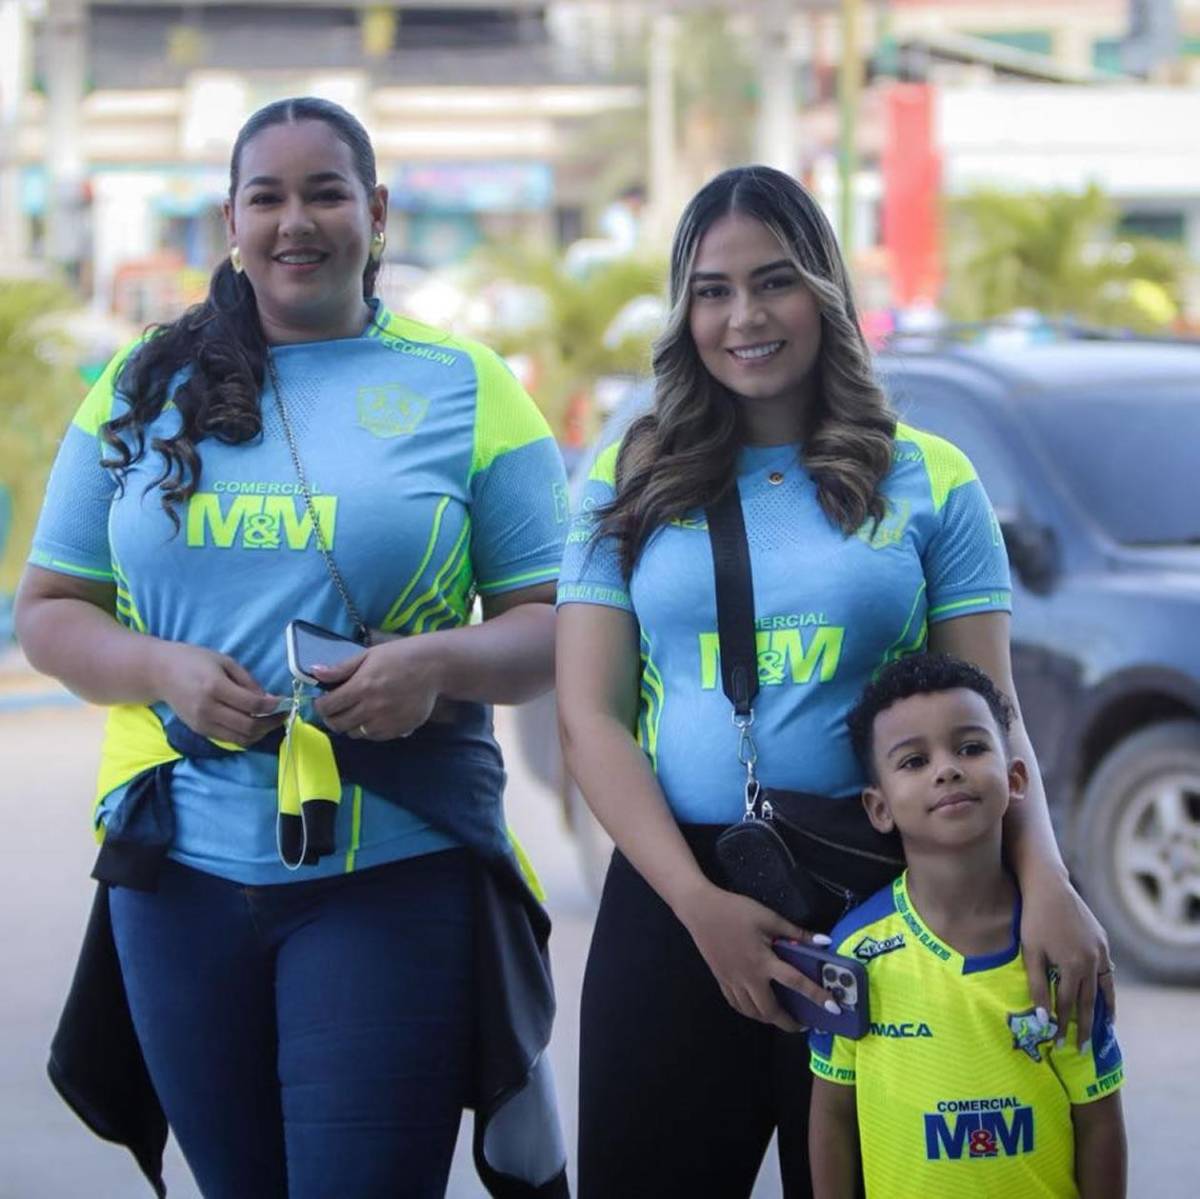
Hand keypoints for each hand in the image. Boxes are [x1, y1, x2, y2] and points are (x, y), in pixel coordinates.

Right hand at [152, 641, 285, 745]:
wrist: (160, 672)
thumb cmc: (195, 660)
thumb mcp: (225, 661)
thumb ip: (248, 681)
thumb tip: (268, 699)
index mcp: (215, 687)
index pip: (252, 705)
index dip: (273, 706)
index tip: (285, 702)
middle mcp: (208, 709)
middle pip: (249, 726)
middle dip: (271, 723)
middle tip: (284, 715)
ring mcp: (202, 723)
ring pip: (240, 738)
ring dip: (261, 733)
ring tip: (272, 722)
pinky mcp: (199, 731)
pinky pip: (229, 739)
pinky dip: (246, 735)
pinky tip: (255, 725)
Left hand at [312, 636, 439, 740]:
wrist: (433, 668)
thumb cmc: (399, 656)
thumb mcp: (368, 655)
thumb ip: (340, 668)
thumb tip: (314, 672)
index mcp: (360, 687)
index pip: (328, 707)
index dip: (321, 705)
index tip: (324, 700)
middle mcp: (370, 708)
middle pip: (338, 724)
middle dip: (332, 717)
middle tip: (337, 708)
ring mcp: (384, 721)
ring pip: (354, 733)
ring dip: (351, 724)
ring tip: (356, 712)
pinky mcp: (397, 730)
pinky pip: (373, 737)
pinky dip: (368, 730)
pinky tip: (373, 717)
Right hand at [675, 881, 836, 1032]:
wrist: (700, 910)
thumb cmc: (736, 911)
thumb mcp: (768, 917)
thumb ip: (795, 932)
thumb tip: (823, 941)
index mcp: (763, 961)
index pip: (795, 982)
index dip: (816, 996)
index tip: (833, 1009)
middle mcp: (748, 978)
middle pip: (770, 1011)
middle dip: (788, 1023)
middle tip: (802, 1023)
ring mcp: (732, 982)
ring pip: (752, 1013)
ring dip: (769, 1019)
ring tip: (781, 1016)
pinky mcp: (721, 980)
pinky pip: (737, 1005)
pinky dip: (749, 1012)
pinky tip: (756, 1007)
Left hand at [1020, 876, 1115, 1048]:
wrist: (1049, 887)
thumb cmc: (1033, 919)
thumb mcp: (1030, 953)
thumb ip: (1036, 985)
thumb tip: (1043, 1018)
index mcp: (1073, 966)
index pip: (1066, 1005)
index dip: (1062, 1025)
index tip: (1059, 1043)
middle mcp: (1092, 962)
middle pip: (1087, 1002)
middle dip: (1084, 1027)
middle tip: (1082, 1048)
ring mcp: (1100, 951)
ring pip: (1103, 989)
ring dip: (1102, 1011)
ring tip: (1104, 1030)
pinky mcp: (1103, 942)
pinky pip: (1107, 972)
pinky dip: (1108, 989)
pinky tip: (1106, 999)